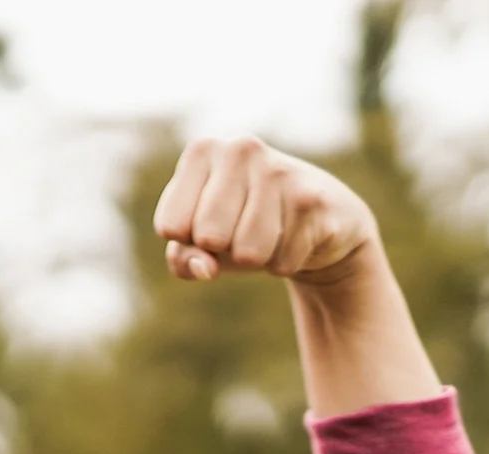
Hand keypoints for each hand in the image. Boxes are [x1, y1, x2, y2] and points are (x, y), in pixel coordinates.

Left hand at [152, 136, 376, 288]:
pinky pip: (282, 262)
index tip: (207, 223)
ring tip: (269, 234)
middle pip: (208, 237)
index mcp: (201, 151)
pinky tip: (296, 236)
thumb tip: (205, 267)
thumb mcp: (200, 242)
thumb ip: (184, 259)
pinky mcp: (312, 199)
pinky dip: (285, 263)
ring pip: (248, 252)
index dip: (188, 241)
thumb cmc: (243, 226)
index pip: (170, 225)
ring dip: (257, 259)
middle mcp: (239, 150)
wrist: (318, 216)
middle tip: (242, 230)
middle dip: (224, 250)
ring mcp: (279, 170)